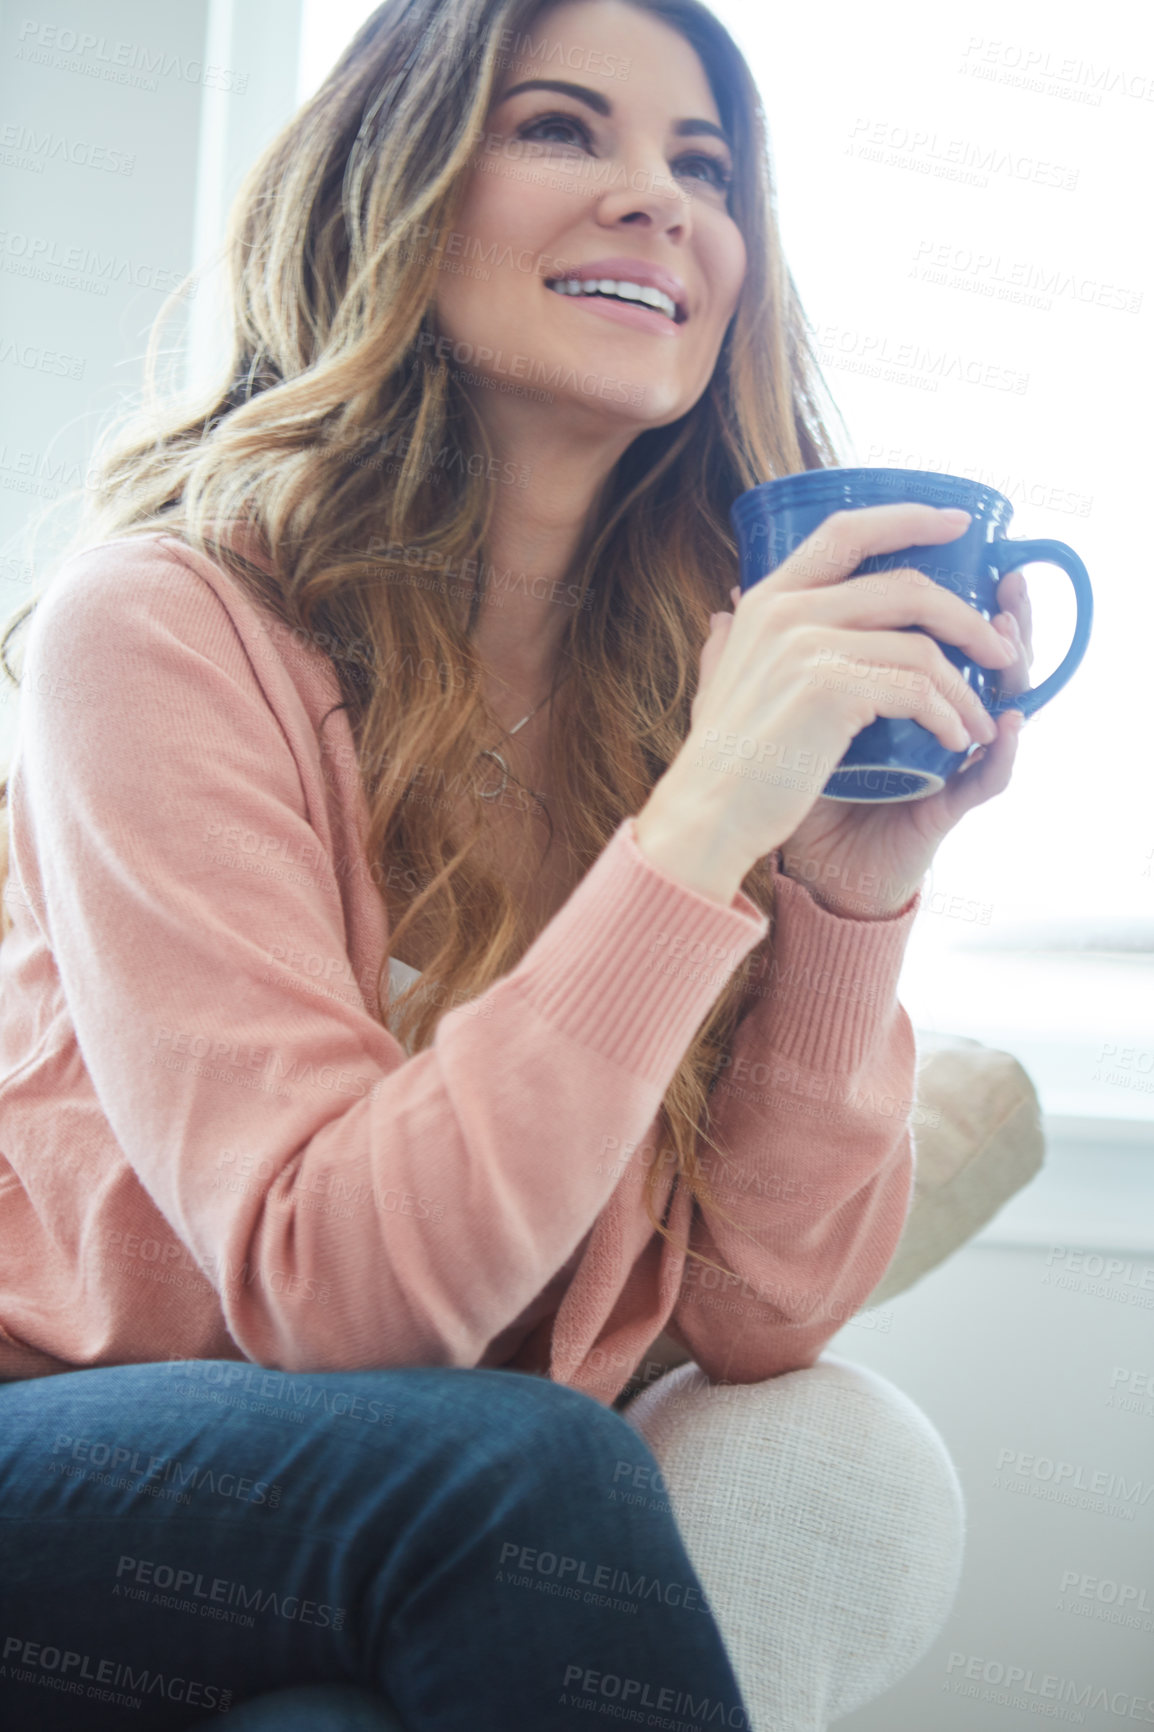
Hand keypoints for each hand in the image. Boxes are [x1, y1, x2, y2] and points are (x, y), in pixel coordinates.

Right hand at [654, 503, 1022, 898]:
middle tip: (999, 651)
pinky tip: (955, 740)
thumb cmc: (720, 759)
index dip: (910, 518)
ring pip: (922, 647)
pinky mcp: (830, 690)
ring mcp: (807, 646)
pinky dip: (948, 717)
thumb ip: (728, 642)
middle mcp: (786, 610)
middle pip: (906, 588)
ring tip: (979, 719)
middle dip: (967, 619)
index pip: (848, 531)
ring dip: (965, 687)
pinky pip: (917, 691)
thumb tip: (728, 607)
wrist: (705, 816)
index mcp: (767, 598)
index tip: (959, 524)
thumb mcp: (717, 682)